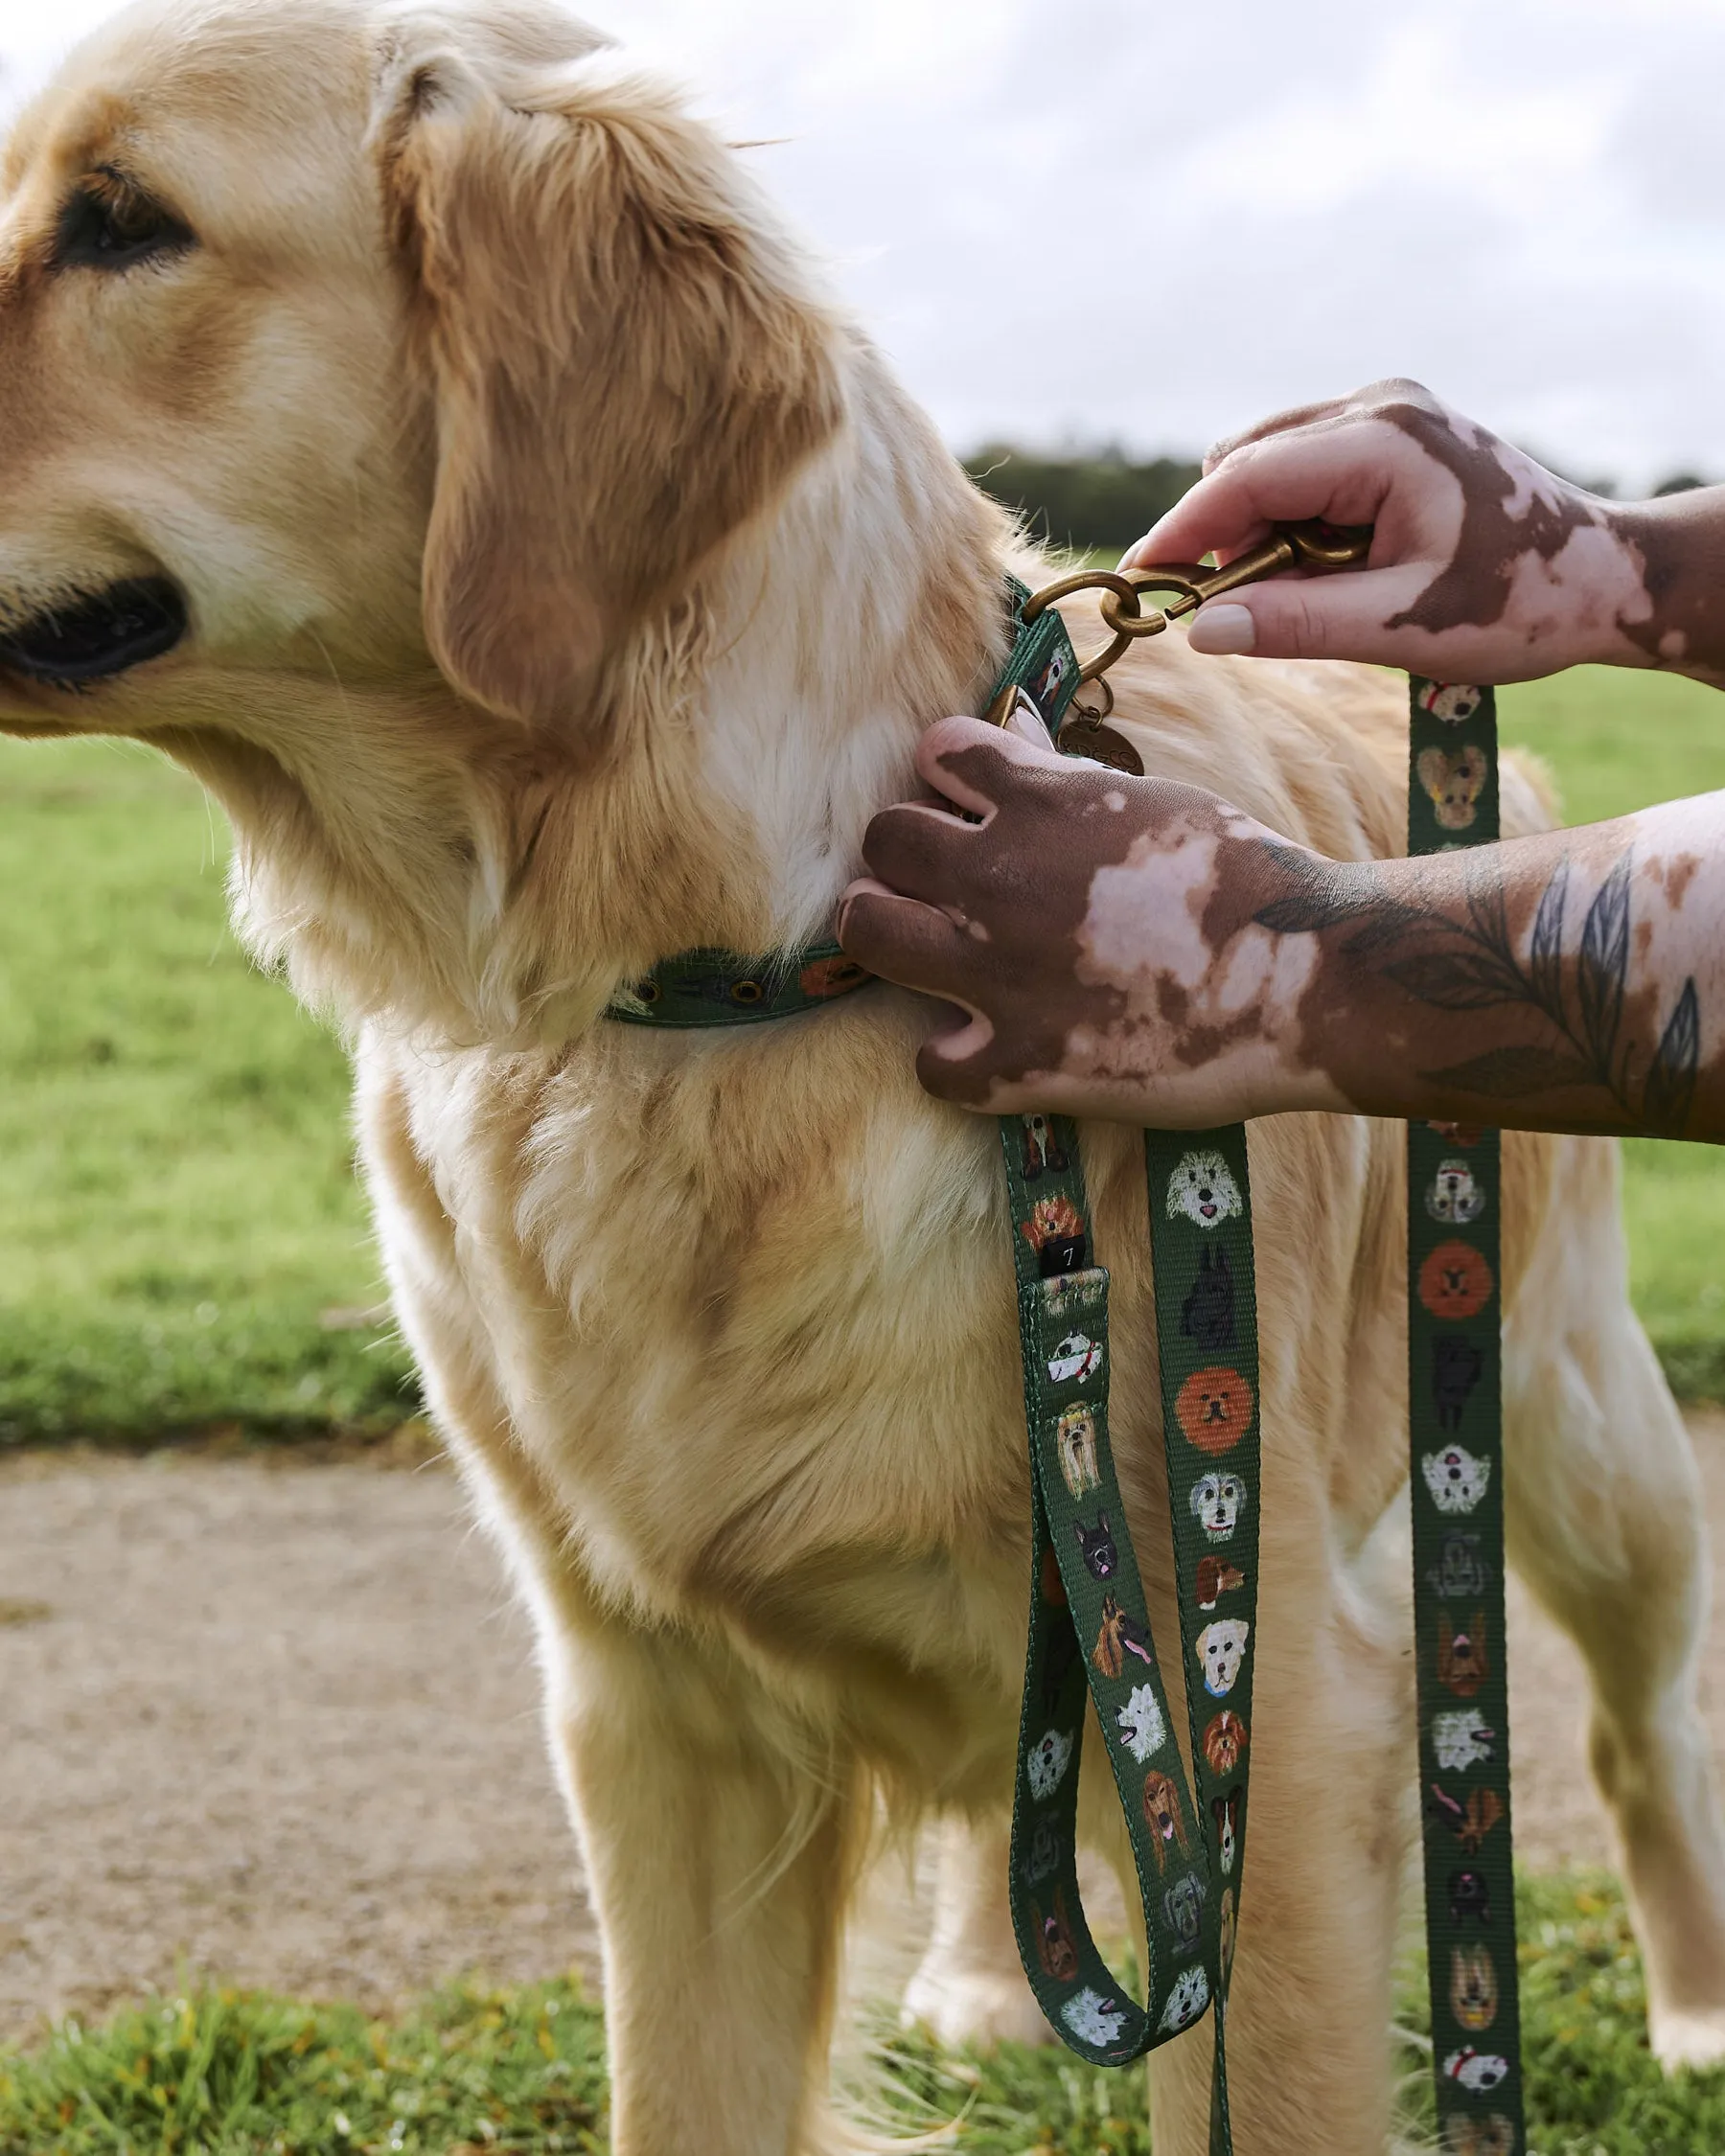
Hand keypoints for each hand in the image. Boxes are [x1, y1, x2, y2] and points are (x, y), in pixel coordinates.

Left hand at [837, 716, 1343, 1125]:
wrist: (1311, 977)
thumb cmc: (1246, 878)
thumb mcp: (1152, 800)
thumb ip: (1064, 775)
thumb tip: (1010, 734)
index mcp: (1040, 800)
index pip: (935, 754)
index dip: (952, 780)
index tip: (976, 807)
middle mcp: (999, 878)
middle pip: (885, 840)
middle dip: (907, 855)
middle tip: (941, 886)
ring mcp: (999, 973)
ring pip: (870, 933)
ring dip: (892, 935)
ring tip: (930, 952)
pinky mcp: (1020, 1061)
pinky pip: (928, 1061)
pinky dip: (949, 1057)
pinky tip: (982, 1047)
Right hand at [1126, 379, 1665, 683]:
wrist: (1603, 577)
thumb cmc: (1519, 605)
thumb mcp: (1404, 630)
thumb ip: (1298, 626)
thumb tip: (1202, 633)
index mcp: (1383, 440)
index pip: (1244, 479)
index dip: (1180, 534)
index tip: (1134, 585)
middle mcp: (1378, 404)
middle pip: (1246, 463)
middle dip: (1220, 537)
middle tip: (1231, 616)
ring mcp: (1385, 408)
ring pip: (1266, 461)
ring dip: (1256, 529)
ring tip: (1303, 593)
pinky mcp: (1389, 427)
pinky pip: (1300, 465)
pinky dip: (1288, 518)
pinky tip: (1329, 567)